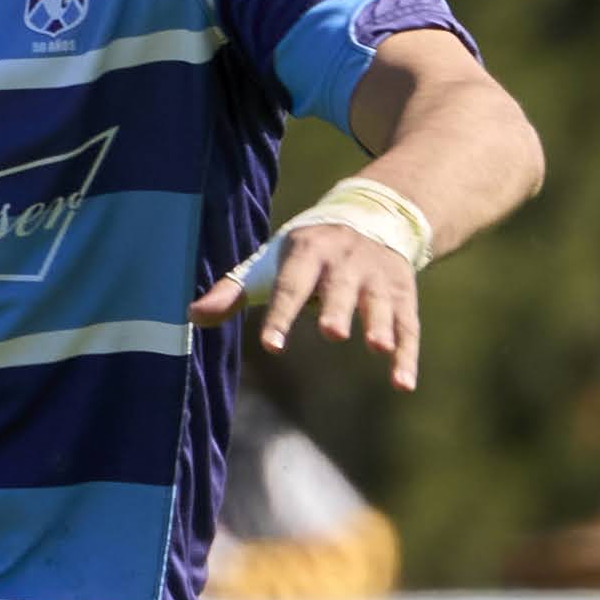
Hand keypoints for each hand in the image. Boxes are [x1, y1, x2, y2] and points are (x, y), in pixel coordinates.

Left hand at [188, 225, 424, 390]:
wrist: (375, 215)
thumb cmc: (307, 251)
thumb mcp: (270, 261)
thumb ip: (232, 291)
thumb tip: (192, 316)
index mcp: (308, 251)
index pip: (291, 285)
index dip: (280, 314)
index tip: (272, 344)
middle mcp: (345, 262)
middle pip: (340, 288)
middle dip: (336, 309)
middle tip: (332, 333)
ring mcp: (377, 277)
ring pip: (379, 303)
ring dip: (380, 324)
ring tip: (379, 348)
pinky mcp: (402, 294)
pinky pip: (408, 325)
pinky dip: (407, 355)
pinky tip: (403, 384)